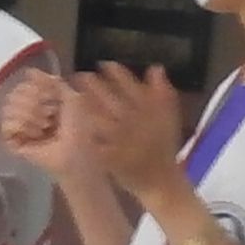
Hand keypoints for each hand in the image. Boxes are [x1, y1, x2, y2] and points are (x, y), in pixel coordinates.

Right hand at [2, 69, 118, 193]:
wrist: (75, 153)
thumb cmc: (77, 128)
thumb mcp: (71, 97)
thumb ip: (52, 82)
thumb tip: (30, 71)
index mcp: (38, 99)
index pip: (24, 84)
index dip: (38, 89)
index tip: (53, 100)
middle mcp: (25, 110)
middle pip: (14, 94)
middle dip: (35, 103)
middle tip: (50, 117)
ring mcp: (17, 126)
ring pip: (8, 108)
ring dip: (31, 116)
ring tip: (44, 128)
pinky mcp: (12, 141)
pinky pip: (6, 125)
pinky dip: (23, 127)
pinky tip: (35, 135)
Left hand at [63, 62, 190, 202]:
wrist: (161, 181)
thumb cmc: (164, 147)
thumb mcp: (170, 116)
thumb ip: (163, 91)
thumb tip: (155, 67)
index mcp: (148, 108)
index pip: (129, 83)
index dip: (114, 71)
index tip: (103, 64)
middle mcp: (133, 120)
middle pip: (109, 97)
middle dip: (93, 84)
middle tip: (81, 74)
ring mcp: (119, 139)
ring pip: (98, 116)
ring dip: (85, 104)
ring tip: (74, 94)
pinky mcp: (109, 155)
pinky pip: (94, 140)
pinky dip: (85, 130)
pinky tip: (75, 122)